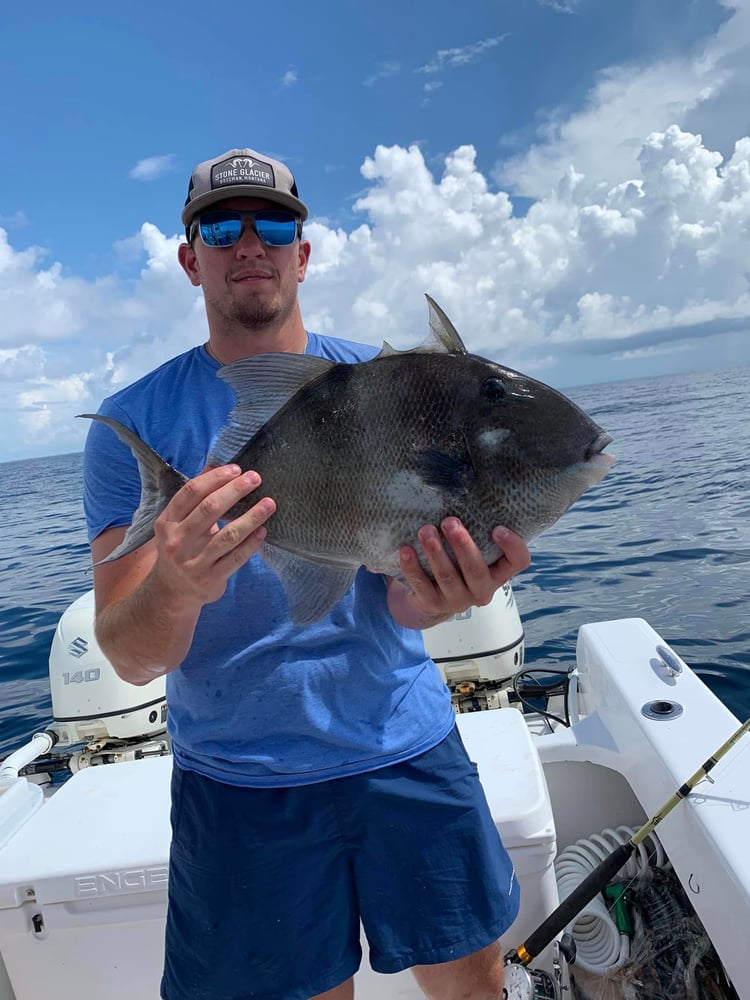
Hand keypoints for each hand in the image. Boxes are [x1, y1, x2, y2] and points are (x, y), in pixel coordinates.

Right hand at [151, 464, 275, 607]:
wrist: (172, 591)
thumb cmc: (181, 546)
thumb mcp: (178, 522)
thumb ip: (196, 496)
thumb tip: (216, 464)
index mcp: (167, 522)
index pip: (191, 493)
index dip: (215, 478)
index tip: (236, 469)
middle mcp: (178, 541)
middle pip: (210, 510)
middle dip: (235, 491)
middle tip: (256, 478)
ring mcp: (194, 562)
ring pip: (228, 535)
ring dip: (251, 516)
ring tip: (269, 503)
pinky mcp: (210, 579)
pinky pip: (236, 558)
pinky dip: (252, 543)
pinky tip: (263, 530)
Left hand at [387, 519, 529, 628]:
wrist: (431, 596)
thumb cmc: (457, 563)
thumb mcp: (471, 550)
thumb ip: (476, 531)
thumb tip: (462, 491)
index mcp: (498, 573)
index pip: (518, 562)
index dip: (512, 546)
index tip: (497, 528)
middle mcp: (481, 590)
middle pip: (476, 570)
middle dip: (463, 545)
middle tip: (450, 522)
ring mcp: (457, 600)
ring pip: (448, 577)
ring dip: (436, 552)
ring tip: (425, 531)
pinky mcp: (432, 604)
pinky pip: (422, 585)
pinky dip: (412, 567)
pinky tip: (406, 550)